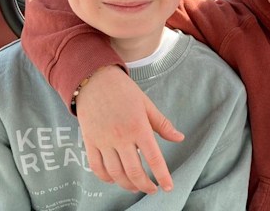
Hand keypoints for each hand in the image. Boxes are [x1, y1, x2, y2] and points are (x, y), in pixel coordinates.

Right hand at [76, 66, 183, 193]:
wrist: (94, 80)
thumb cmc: (124, 91)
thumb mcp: (147, 105)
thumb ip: (162, 124)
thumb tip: (179, 138)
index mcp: (139, 127)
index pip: (153, 158)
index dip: (162, 176)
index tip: (168, 187)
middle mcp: (121, 137)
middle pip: (133, 171)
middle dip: (145, 185)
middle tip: (152, 190)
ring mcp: (103, 141)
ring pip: (115, 173)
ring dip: (127, 184)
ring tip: (136, 186)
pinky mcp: (90, 142)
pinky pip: (97, 167)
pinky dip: (106, 177)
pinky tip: (115, 179)